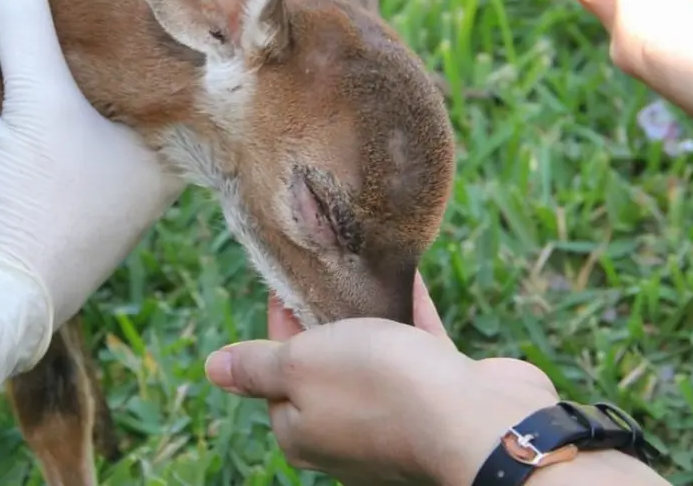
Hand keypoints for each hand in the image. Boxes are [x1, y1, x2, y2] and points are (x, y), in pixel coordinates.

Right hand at [0, 0, 183, 402]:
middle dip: (132, 59)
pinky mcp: (67, 207)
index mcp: (172, 160)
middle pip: (149, 104)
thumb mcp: (37, 102)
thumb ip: (25, 25)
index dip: (180, 44)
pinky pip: (75, 144)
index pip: (192, 89)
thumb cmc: (42, 204)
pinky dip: (64, 113)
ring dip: (94, 88)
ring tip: (82, 23)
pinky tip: (45, 78)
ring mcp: (110, 199)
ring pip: (110, 125)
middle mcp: (152, 182)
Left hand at [203, 275, 559, 485]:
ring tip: (360, 263)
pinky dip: (408, 311)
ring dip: (365, 313)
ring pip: (371, 355)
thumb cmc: (382, 390)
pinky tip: (405, 273)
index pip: (273, 369)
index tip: (284, 274)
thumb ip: (258, 365)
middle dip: (322, 314)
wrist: (480, 423)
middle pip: (323, 363)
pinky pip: (416, 344)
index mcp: (300, 428)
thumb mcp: (302, 367)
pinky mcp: (439, 394)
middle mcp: (345, 429)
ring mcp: (396, 415)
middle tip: (323, 262)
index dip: (278, 319)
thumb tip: (213, 369)